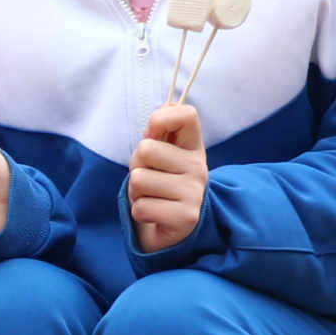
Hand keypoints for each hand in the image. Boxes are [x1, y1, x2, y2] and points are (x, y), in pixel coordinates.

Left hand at [129, 102, 208, 251]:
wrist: (170, 230)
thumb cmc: (158, 186)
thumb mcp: (158, 156)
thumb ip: (159, 131)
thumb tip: (168, 104)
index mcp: (193, 146)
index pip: (186, 114)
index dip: (160, 119)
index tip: (152, 135)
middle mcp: (199, 166)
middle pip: (146, 149)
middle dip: (136, 167)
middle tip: (148, 179)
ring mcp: (195, 192)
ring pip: (138, 180)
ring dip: (135, 193)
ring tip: (151, 197)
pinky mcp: (186, 217)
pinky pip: (141, 208)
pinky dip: (139, 213)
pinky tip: (154, 214)